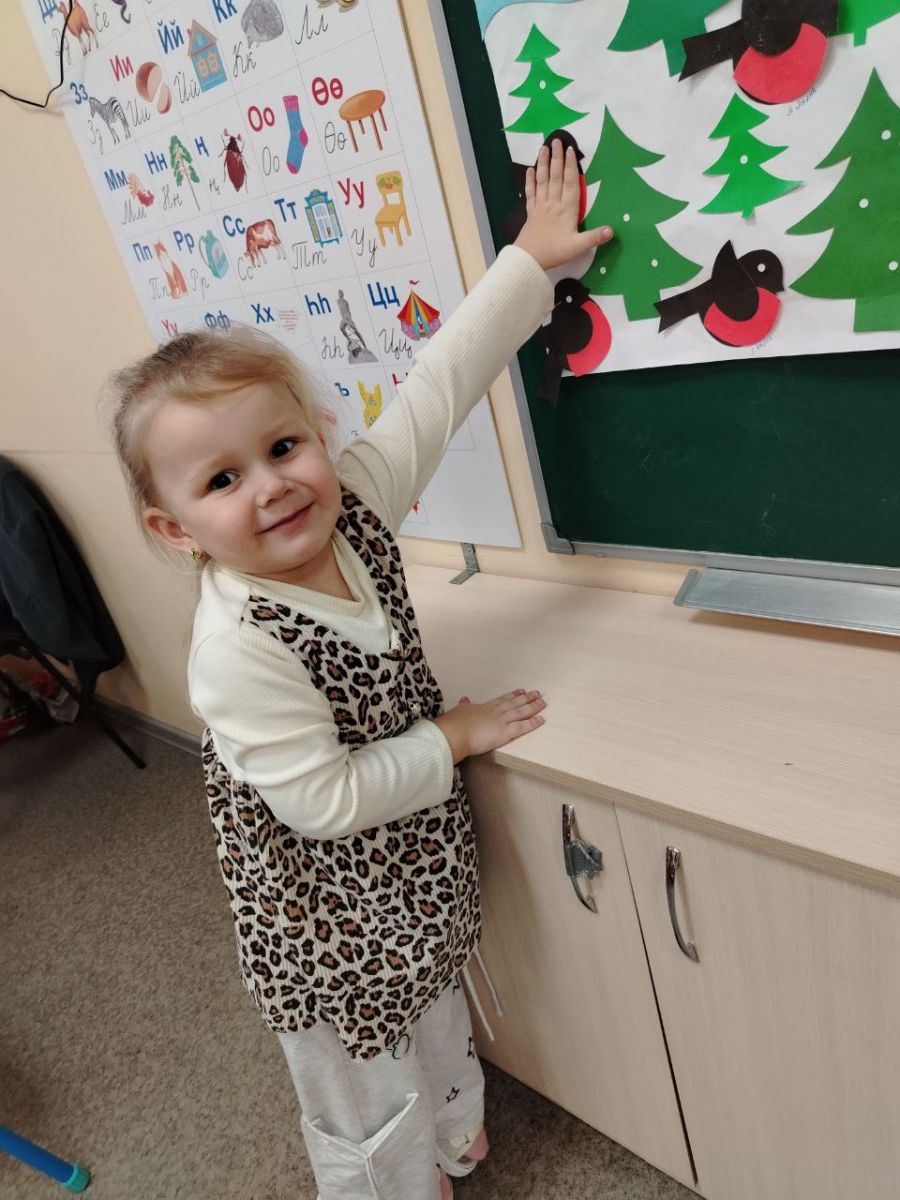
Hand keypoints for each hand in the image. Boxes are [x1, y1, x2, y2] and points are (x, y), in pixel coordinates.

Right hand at [432, 689, 546, 763]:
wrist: (453, 733)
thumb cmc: (453, 724)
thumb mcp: (458, 710)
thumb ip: (464, 705)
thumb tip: (464, 699)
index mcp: (484, 707)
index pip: (502, 700)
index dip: (513, 695)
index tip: (521, 691)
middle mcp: (495, 712)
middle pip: (515, 703)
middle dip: (527, 698)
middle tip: (537, 693)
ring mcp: (501, 721)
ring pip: (521, 712)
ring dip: (533, 706)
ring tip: (543, 702)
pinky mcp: (505, 732)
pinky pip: (522, 727)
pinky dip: (533, 723)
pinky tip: (542, 719)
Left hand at [514, 138, 613, 270]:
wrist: (528, 259)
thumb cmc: (554, 252)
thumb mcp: (577, 247)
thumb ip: (594, 237)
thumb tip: (612, 230)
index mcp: (567, 209)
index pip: (570, 183)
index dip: (571, 166)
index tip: (570, 150)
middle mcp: (553, 203)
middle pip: (555, 176)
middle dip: (556, 158)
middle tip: (555, 140)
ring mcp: (540, 207)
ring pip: (542, 181)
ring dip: (542, 164)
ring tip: (543, 148)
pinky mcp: (531, 213)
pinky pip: (530, 193)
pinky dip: (530, 181)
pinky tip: (529, 170)